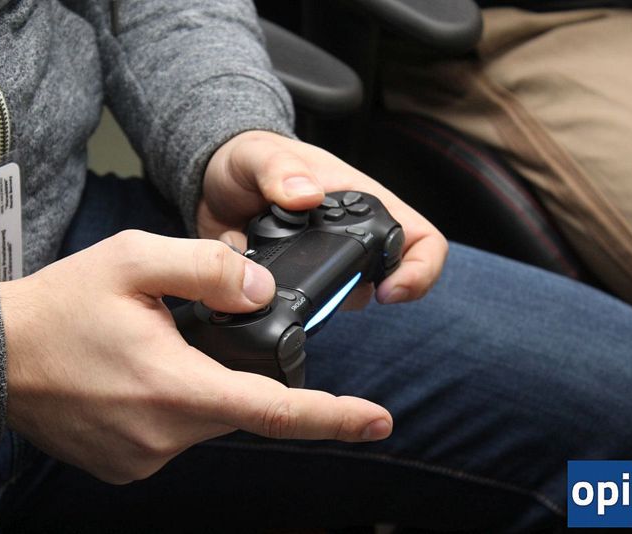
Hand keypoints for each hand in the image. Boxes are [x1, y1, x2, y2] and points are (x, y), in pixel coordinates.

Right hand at [0, 230, 392, 483]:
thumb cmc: (58, 306)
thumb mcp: (134, 260)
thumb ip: (206, 268)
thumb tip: (261, 290)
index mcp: (174, 387)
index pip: (273, 411)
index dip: (333, 418)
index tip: (377, 421)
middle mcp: (163, 436)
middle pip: (237, 403)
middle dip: (229, 365)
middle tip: (179, 330)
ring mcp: (143, 459)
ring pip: (205, 416)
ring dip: (195, 381)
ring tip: (143, 349)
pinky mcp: (126, 466)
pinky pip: (174, 432)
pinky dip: (172, 401)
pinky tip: (132, 375)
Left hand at [199, 131, 447, 305]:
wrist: (210, 180)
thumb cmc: (249, 158)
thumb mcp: (258, 155)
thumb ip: (279, 171)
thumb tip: (307, 196)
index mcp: (359, 202)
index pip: (421, 240)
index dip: (419, 271)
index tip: (388, 292)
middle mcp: (350, 237)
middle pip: (385, 280)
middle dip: (355, 292)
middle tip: (320, 291)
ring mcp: (324, 263)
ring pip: (344, 300)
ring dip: (315, 300)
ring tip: (276, 277)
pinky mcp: (295, 282)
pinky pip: (302, 308)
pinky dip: (280, 302)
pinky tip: (255, 283)